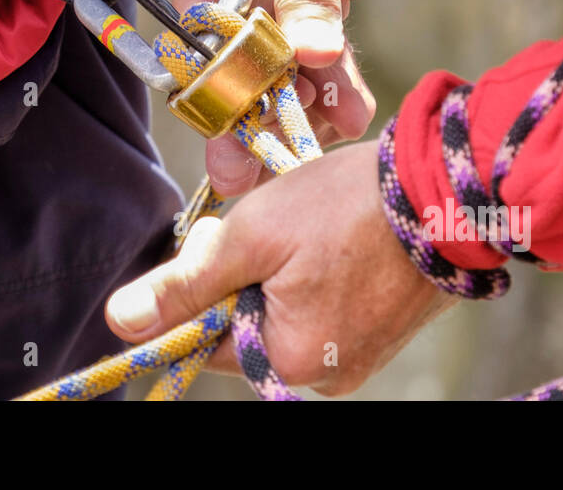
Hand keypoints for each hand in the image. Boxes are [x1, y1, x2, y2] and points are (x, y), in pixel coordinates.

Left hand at [104, 141, 455, 395]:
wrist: (443, 188)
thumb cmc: (346, 207)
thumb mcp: (251, 234)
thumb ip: (183, 282)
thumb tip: (119, 322)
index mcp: (290, 359)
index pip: (207, 337)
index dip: (201, 283)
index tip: (220, 236)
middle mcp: (326, 374)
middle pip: (245, 325)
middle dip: (243, 273)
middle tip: (268, 223)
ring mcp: (359, 356)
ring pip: (282, 313)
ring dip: (277, 271)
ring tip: (308, 226)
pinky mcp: (382, 332)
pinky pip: (323, 310)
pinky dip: (314, 275)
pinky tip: (330, 238)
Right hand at [175, 0, 435, 194]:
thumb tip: (309, 57)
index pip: (198, 37)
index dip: (211, 89)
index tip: (227, 136)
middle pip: (237, 64)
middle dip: (252, 115)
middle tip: (260, 170)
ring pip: (283, 69)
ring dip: (305, 104)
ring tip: (329, 133)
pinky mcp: (325, 4)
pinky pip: (322, 58)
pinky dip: (336, 86)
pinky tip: (353, 110)